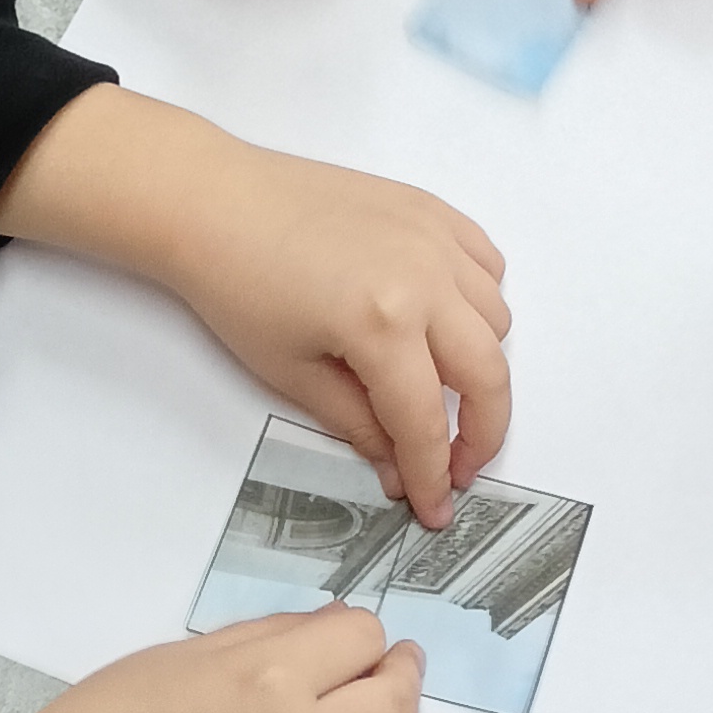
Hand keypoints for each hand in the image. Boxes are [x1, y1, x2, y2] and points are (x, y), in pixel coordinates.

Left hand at [0, 90, 510, 519]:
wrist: (215, 203)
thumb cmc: (238, 288)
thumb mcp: (291, 373)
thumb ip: (358, 425)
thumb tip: (398, 469)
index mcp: (383, 324)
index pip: (426, 420)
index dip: (432, 475)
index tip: (435, 509)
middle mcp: (425, 279)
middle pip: (487, 374)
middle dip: (483, 434)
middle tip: (460, 466)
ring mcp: (435, 238)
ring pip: (497, 318)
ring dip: (481, 365)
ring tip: (442, 387)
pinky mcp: (431, 210)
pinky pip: (487, 264)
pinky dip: (481, 301)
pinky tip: (448, 321)